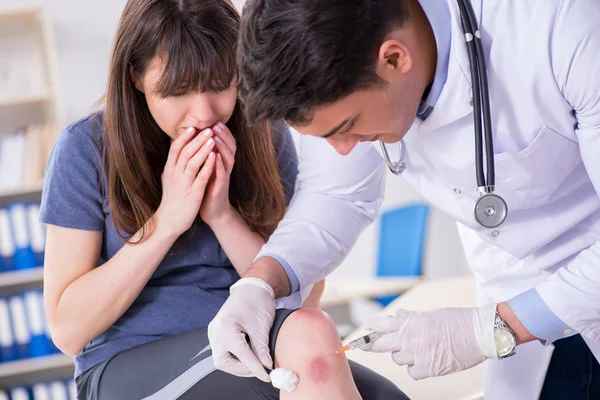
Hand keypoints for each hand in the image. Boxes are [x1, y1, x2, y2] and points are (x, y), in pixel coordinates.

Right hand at [156, 127, 215, 236]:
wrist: (169, 221)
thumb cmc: (172, 198)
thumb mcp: (168, 178)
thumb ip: (172, 163)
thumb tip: (174, 146)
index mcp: (169, 170)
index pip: (174, 149)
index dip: (183, 137)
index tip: (192, 127)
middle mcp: (175, 175)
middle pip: (185, 152)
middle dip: (197, 140)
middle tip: (207, 129)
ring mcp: (184, 184)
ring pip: (192, 162)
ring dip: (203, 149)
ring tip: (212, 138)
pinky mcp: (193, 194)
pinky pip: (201, 177)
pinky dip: (207, 166)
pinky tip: (214, 157)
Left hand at [200, 122, 235, 226]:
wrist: (212, 211)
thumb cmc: (206, 189)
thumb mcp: (205, 169)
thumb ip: (204, 155)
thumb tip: (194, 140)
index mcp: (220, 162)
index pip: (224, 143)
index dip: (221, 132)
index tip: (214, 122)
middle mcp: (225, 167)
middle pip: (229, 148)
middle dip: (224, 135)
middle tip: (217, 125)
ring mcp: (224, 177)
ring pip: (228, 159)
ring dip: (223, 147)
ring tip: (216, 137)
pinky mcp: (221, 187)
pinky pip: (222, 174)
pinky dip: (219, 165)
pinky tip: (215, 157)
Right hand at [208, 278, 275, 382]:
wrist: (250, 288)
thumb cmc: (256, 301)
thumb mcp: (262, 325)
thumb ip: (262, 347)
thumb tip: (266, 365)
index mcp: (226, 326)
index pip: (241, 354)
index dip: (254, 368)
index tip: (266, 376)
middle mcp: (215, 331)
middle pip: (223, 362)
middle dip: (242, 369)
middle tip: (259, 369)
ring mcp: (214, 333)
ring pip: (222, 359)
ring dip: (239, 364)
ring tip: (255, 361)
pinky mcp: (216, 334)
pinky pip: (223, 352)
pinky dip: (236, 357)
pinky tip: (248, 354)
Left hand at [363, 304, 496, 379]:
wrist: (480, 334)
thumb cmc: (459, 321)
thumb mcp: (432, 314)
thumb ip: (412, 317)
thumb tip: (398, 316)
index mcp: (412, 322)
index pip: (383, 325)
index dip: (372, 328)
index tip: (366, 330)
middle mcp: (412, 339)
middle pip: (382, 344)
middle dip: (372, 344)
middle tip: (365, 345)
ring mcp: (419, 355)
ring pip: (397, 359)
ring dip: (401, 355)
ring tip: (415, 349)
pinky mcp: (429, 369)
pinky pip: (411, 372)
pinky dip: (414, 368)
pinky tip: (422, 362)